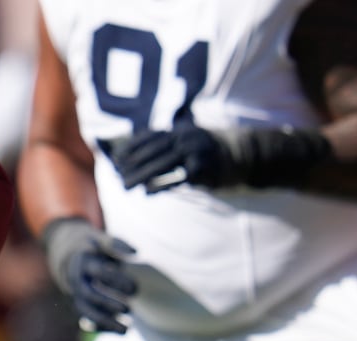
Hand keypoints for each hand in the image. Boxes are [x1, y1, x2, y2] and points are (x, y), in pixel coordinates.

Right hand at [41, 217, 136, 333]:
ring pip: (87, 311)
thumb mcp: (101, 241)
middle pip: (90, 295)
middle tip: (130, 309)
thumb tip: (135, 252)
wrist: (68, 257)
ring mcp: (76, 295)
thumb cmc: (93, 249)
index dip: (116, 280)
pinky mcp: (78, 306)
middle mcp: (77, 280)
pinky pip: (87, 321)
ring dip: (106, 322)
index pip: (98, 272)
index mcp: (83, 262)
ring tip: (127, 330)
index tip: (136, 289)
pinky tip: (120, 331)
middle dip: (109, 303)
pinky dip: (103, 328)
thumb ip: (117, 244)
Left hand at [106, 124, 239, 191]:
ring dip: (142, 176)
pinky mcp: (202, 169)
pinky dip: (161, 185)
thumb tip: (139, 158)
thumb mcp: (187, 142)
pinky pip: (177, 178)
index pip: (152, 136)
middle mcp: (186, 138)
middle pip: (154, 150)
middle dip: (134, 163)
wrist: (239, 155)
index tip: (117, 157)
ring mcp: (194, 152)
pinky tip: (147, 192)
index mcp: (180, 130)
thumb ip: (167, 146)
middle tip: (119, 176)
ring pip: (163, 164)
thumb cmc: (206, 152)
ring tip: (126, 186)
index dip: (133, 146)